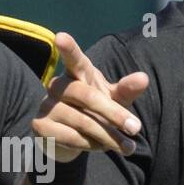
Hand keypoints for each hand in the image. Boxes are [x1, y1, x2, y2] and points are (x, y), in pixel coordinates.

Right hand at [33, 32, 149, 161]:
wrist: (66, 138)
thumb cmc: (94, 111)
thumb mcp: (113, 99)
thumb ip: (126, 89)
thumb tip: (143, 78)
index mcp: (77, 73)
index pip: (73, 59)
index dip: (68, 48)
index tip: (61, 37)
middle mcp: (58, 85)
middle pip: (88, 96)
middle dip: (115, 114)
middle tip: (137, 128)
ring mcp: (46, 105)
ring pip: (83, 122)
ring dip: (109, 137)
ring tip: (127, 147)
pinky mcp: (40, 126)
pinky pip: (72, 138)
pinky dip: (92, 145)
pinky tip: (100, 147)